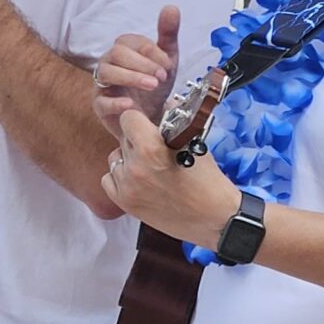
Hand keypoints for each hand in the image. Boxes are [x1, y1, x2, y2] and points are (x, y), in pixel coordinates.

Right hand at [95, 6, 179, 126]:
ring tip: (152, 86)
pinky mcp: (100, 106)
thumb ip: (168, 34)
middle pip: (116, 53)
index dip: (151, 52)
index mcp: (124, 49)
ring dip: (131, 78)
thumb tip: (171, 7)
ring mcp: (102, 84)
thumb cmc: (154, 84)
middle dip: (142, 64)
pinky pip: (101, 102)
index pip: (132, 42)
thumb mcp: (166, 59)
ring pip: (106, 73)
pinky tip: (131, 104)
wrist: (151, 116)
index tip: (168, 65)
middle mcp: (109, 63)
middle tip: (161, 77)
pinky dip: (116, 102)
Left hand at [100, 108, 237, 245]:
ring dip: (129, 158)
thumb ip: (175, 124)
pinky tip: (140, 180)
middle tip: (156, 149)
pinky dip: (121, 177)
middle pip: (123, 138)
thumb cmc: (208, 182)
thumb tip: (166, 104)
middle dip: (138, 139)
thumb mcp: (195, 145)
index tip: (148, 125)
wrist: (213, 219)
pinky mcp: (125, 203)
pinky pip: (110, 179)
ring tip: (150, 167)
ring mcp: (127, 187)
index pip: (128, 119)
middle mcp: (134, 168)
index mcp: (150, 149)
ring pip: (115, 158)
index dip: (140, 120)